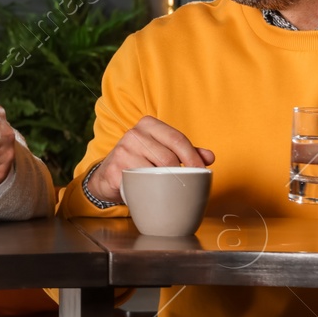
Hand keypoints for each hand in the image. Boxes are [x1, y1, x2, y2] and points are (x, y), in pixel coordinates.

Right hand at [87, 116, 213, 205]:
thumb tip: (209, 156)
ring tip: (168, 188)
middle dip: (181, 174)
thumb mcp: (162, 150)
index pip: (177, 139)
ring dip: (166, 184)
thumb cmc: (140, 161)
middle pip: (168, 157)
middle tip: (186, 185)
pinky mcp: (115, 169)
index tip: (201, 171)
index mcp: (148, 124)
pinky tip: (151, 192)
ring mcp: (122, 151)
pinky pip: (141, 183)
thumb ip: (185, 152)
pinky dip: (150, 190)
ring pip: (156, 171)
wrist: (108, 175)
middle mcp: (134, 134)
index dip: (193, 157)